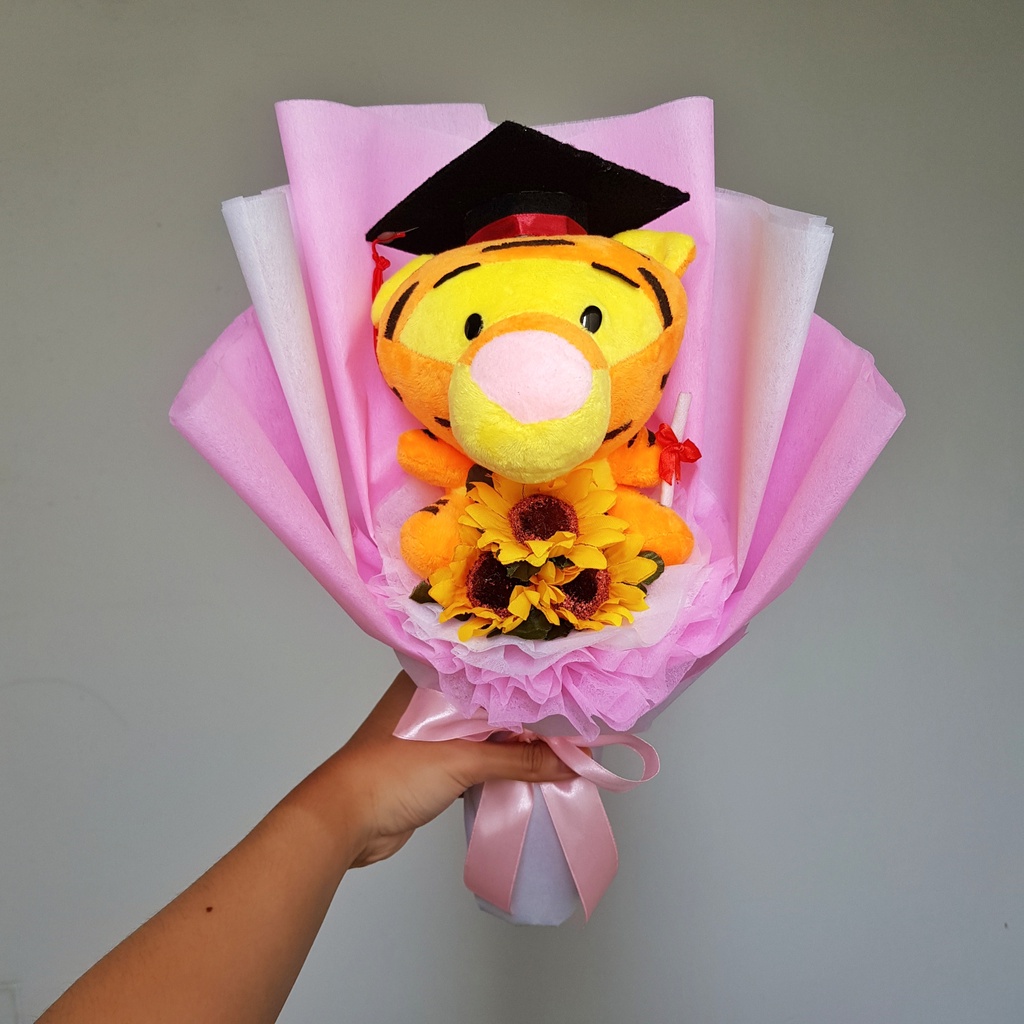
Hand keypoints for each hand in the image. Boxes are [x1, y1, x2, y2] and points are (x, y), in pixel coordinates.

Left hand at [314, 672, 575, 866]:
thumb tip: (572, 762)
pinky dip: (502, 762)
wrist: (342, 822)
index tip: (572, 693)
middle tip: (577, 723)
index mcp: (432, 678)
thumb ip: (519, 760)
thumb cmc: (391, 774)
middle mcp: (432, 698)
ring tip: (564, 745)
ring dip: (518, 742)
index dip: (532, 682)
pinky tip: (532, 768)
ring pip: (487, 731)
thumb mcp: (461, 761)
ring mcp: (432, 732)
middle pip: (494, 702)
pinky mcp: (433, 764)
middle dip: (531, 716)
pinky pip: (478, 757)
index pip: (493, 671)